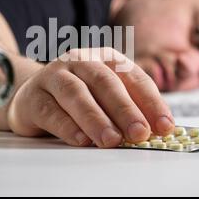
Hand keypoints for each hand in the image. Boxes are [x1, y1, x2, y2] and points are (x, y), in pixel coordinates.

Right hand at [7, 47, 174, 147]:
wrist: (34, 95)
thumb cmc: (79, 97)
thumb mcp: (106, 96)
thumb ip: (128, 108)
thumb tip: (155, 130)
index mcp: (105, 58)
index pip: (133, 77)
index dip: (151, 102)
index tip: (165, 126)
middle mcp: (80, 61)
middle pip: (105, 82)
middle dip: (125, 109)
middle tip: (139, 133)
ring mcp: (54, 76)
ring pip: (76, 94)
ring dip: (96, 118)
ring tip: (111, 140)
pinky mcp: (33, 96)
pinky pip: (51, 111)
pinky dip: (67, 126)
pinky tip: (81, 140)